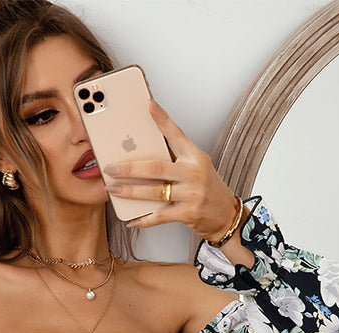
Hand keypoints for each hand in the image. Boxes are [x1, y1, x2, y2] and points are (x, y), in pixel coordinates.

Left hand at [103, 100, 238, 238]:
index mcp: (195, 157)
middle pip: (156, 167)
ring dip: (130, 192)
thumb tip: (143, 154)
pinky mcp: (188, 213)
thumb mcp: (196, 168)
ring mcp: (192, 194)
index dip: (163, 120)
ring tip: (114, 189)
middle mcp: (194, 173)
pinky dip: (143, 219)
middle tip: (111, 167)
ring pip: (154, 192)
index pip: (177, 134)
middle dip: (130, 168)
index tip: (149, 105)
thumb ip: (175, 160)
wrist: (227, 215)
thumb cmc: (207, 189)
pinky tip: (130, 220)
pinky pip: (160, 216)